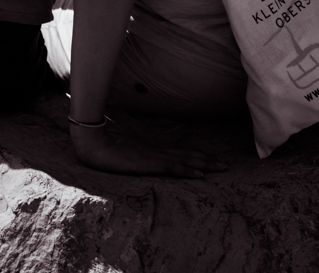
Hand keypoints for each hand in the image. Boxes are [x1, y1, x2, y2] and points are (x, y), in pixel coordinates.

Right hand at [69, 121, 227, 178]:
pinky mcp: (149, 163)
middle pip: (187, 153)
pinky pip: (173, 167)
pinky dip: (188, 169)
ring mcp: (154, 155)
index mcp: (150, 148)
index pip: (178, 151)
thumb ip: (132, 154)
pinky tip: (200, 174)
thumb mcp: (122, 152)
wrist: (93, 143)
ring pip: (185, 159)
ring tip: (220, 168)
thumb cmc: (103, 148)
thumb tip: (137, 158)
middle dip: (207, 159)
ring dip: (204, 163)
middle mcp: (156, 150)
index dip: (195, 154)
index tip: (210, 158)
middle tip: (225, 165)